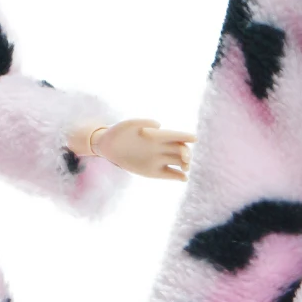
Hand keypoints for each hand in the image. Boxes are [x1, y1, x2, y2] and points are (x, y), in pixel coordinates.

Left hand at [70, 118, 193, 180]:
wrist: (107, 147)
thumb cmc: (118, 132)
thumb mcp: (128, 124)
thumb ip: (143, 122)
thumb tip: (158, 125)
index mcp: (157, 135)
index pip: (175, 135)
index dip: (185, 136)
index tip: (194, 138)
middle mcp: (160, 148)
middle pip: (180, 150)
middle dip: (186, 153)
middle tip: (185, 158)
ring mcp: (158, 160)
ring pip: (178, 162)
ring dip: (185, 165)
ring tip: (185, 168)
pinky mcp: (153, 172)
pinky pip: (169, 174)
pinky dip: (178, 177)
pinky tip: (183, 178)